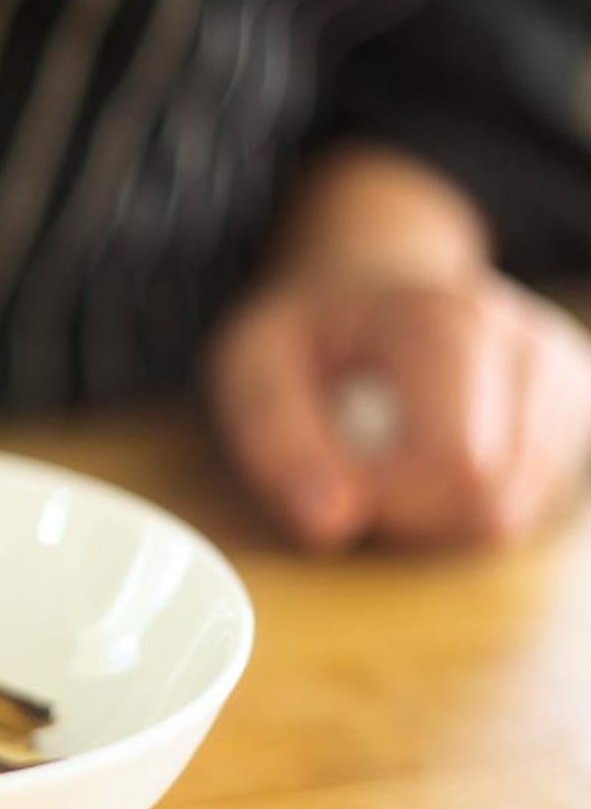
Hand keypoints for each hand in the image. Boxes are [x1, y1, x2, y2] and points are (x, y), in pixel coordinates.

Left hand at [206, 269, 590, 548]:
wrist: (361, 284)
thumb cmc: (301, 330)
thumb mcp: (250, 367)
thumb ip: (275, 441)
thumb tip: (327, 524)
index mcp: (447, 320)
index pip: (455, 463)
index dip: (384, 500)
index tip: (325, 478)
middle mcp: (525, 341)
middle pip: (489, 503)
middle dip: (404, 517)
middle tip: (347, 473)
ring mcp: (560, 374)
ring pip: (510, 517)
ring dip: (430, 520)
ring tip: (382, 462)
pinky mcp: (573, 407)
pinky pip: (524, 508)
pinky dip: (461, 510)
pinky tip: (423, 464)